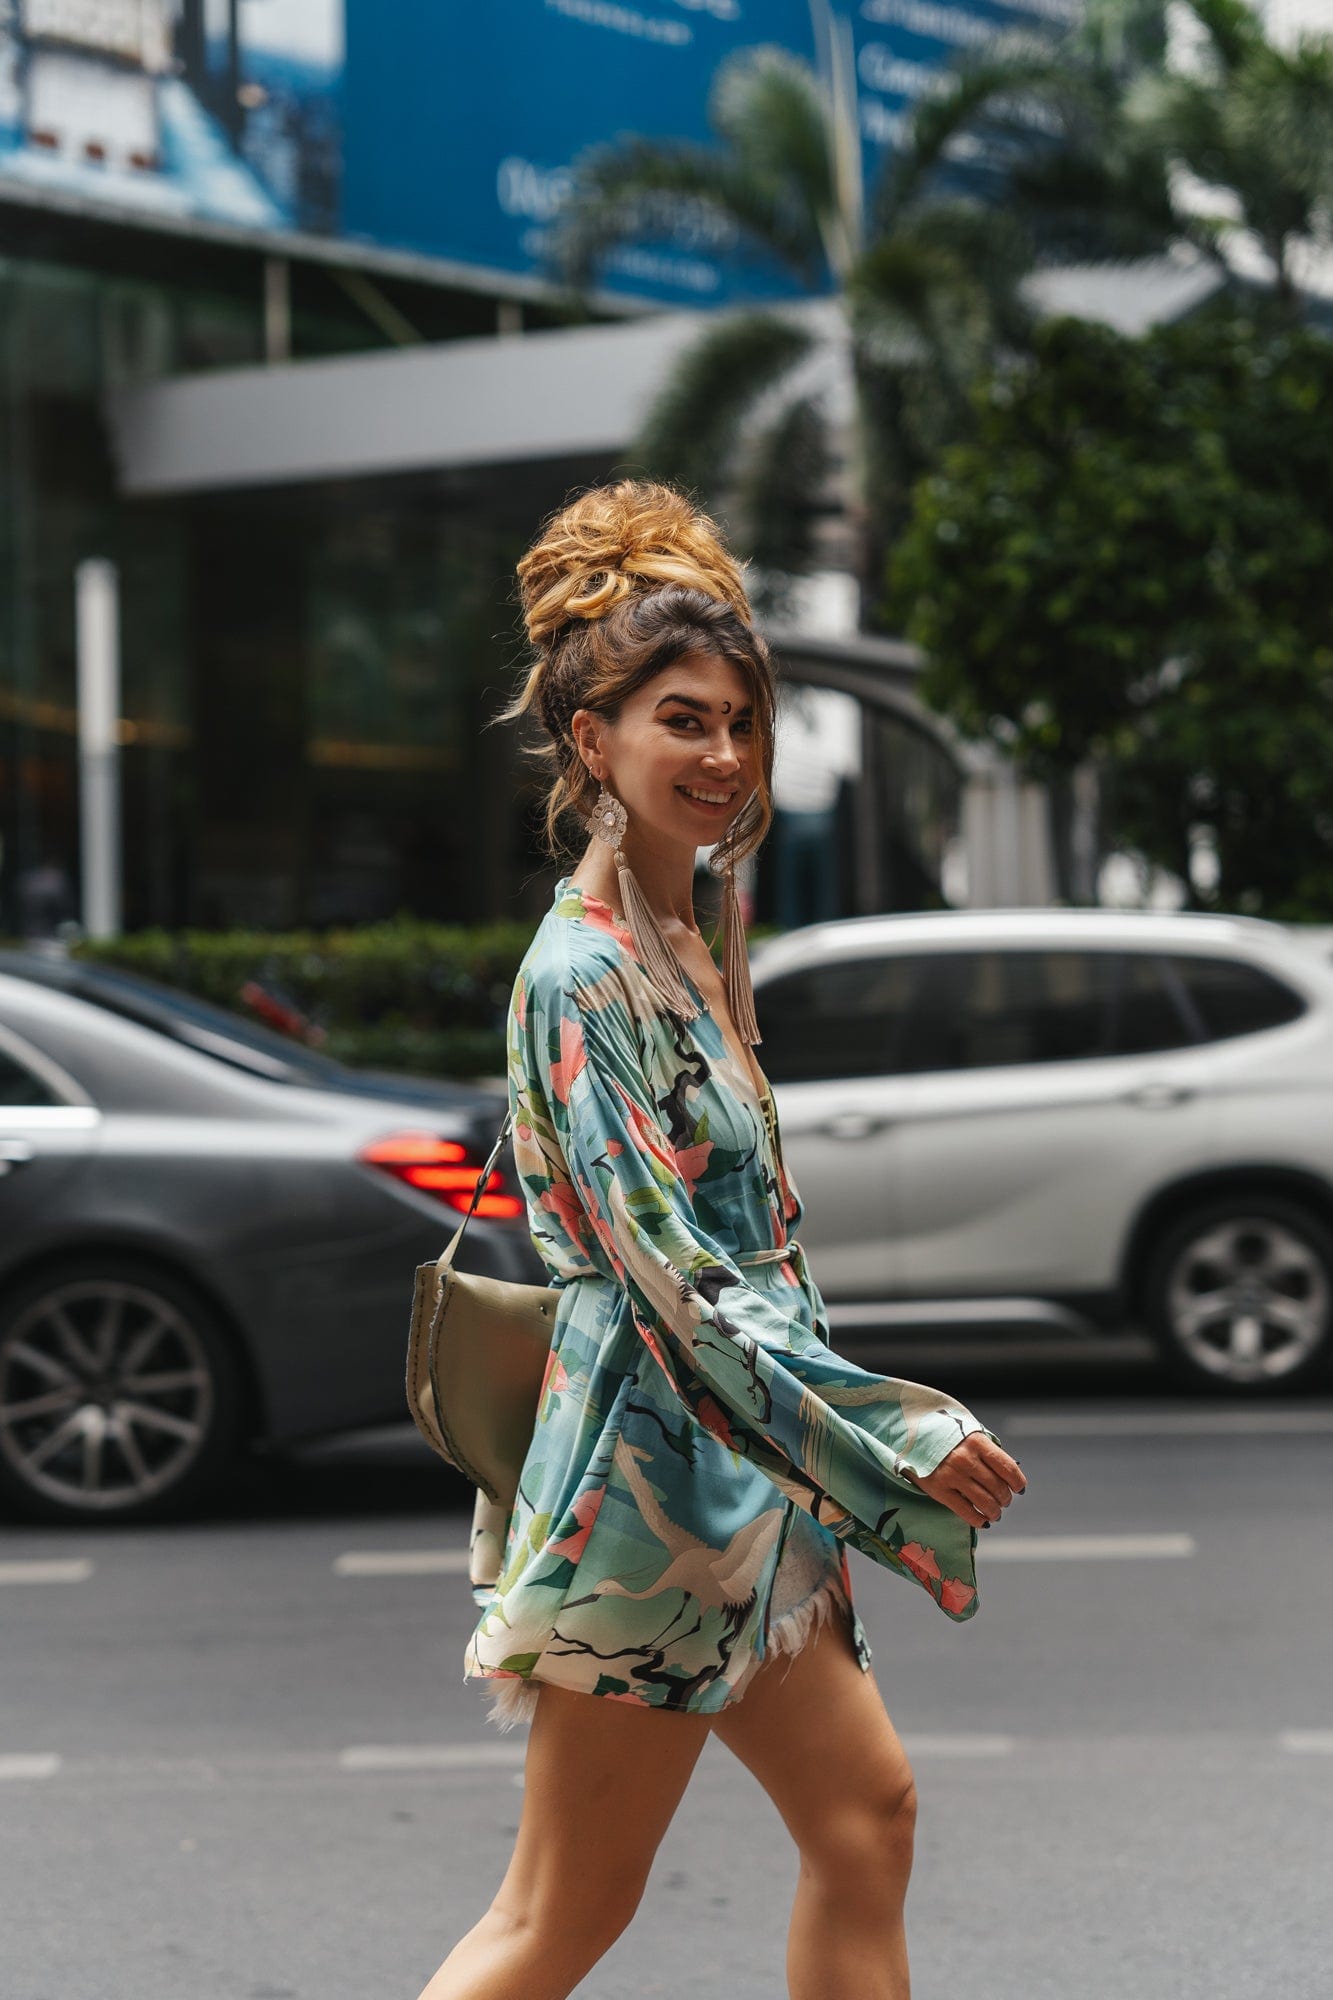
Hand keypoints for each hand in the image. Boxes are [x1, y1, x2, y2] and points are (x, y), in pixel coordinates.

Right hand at [900, 1433, 1026, 1528]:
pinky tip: (982, 1520)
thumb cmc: (944, 1435)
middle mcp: (965, 1459)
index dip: (1018, 1482)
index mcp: (976, 1441)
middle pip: (998, 1487)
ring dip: (995, 1511)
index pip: (1008, 1467)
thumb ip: (986, 1450)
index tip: (1019, 1489)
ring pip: (985, 1502)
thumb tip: (1009, 1474)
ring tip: (995, 1513)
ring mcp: (952, 1475)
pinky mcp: (939, 1490)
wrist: (908, 1434)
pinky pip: (966, 1512)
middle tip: (1004, 1502)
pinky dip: (979, 1520)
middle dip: (1006, 1499)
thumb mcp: (966, 1433)